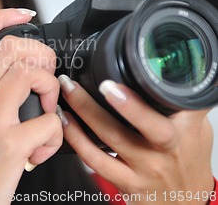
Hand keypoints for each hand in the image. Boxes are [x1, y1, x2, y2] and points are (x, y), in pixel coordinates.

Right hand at [0, 9, 62, 204]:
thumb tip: (21, 78)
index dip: (1, 17)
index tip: (24, 13)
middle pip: (12, 49)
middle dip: (42, 57)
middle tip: (47, 81)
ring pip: (29, 74)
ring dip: (51, 90)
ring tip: (47, 113)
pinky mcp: (8, 146)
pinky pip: (49, 122)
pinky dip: (55, 135)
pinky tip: (42, 151)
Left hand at [58, 75, 213, 204]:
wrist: (185, 199)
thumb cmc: (188, 157)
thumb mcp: (195, 126)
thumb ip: (180, 100)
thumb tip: (168, 69)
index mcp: (183, 131)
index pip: (168, 110)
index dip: (139, 101)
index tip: (114, 84)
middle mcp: (164, 150)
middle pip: (141, 126)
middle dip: (112, 105)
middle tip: (89, 85)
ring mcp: (144, 168)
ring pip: (110, 139)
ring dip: (85, 114)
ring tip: (68, 93)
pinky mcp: (125, 182)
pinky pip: (95, 161)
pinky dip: (77, 139)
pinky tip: (65, 121)